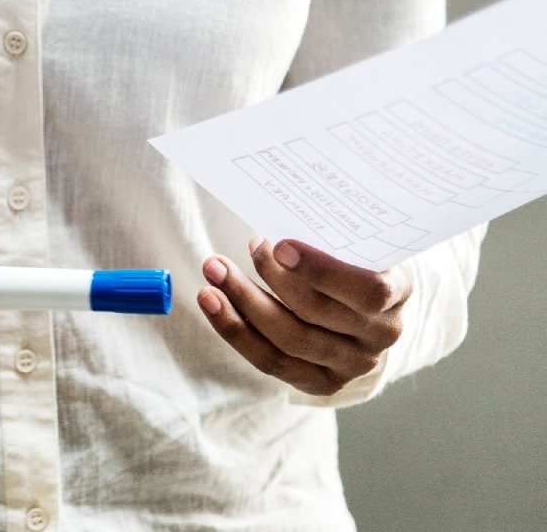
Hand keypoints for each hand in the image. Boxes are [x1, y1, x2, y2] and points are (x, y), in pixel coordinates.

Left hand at [196, 237, 412, 395]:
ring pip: (287, 341)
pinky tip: (213, 302)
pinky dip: (236, 330)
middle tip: (221, 259)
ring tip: (212, 275)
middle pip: (314, 314)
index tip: (279, 246)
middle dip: (262, 282)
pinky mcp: (323, 383)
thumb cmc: (354, 260)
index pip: (366, 290)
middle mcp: (380, 335)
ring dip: (240, 305)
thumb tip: (274, 227)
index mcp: (397, 293)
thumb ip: (329, 236)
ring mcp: (353, 364)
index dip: (321, 270)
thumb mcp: (357, 242)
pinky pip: (271, 361)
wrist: (372, 310)